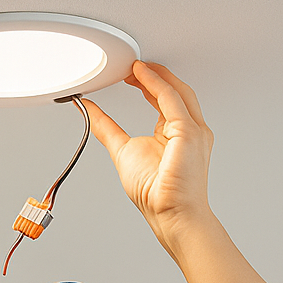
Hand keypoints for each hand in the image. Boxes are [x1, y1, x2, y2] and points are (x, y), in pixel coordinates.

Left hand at [84, 62, 214, 253]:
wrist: (172, 215)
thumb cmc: (156, 195)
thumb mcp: (123, 151)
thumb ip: (107, 128)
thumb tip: (89, 111)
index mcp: (178, 136)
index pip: (165, 101)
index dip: (149, 86)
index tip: (132, 76)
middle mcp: (189, 130)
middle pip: (174, 91)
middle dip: (154, 76)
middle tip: (132, 67)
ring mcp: (193, 130)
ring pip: (176, 90)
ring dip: (155, 75)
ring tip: (135, 67)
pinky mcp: (190, 131)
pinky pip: (171, 98)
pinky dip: (155, 83)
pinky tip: (140, 74)